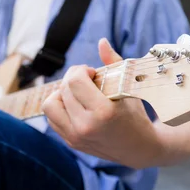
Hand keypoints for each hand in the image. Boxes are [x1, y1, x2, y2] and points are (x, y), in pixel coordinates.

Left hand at [42, 38, 161, 168]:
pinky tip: (75, 104)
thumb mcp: (128, 87)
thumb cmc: (135, 114)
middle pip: (63, 89)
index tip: (92, 72)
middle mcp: (86, 126)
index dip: (82, 70)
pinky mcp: (71, 142)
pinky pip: (52, 118)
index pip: (75, 80)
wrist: (139, 148)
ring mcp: (76, 137)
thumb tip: (102, 41)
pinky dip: (60, 107)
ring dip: (61, 93)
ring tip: (77, 93)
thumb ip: (113, 62)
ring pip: (50, 104)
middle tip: (87, 80)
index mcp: (103, 112)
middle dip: (73, 78)